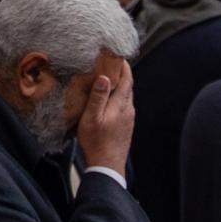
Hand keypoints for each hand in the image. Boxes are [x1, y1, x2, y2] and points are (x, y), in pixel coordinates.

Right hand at [73, 54, 134, 173]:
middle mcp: (128, 110)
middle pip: (127, 86)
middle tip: (109, 64)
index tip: (117, 56)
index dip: (123, 66)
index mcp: (121, 105)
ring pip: (125, 97)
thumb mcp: (92, 118)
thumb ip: (98, 97)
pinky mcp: (126, 126)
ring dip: (118, 86)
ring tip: (106, 79)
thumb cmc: (97, 143)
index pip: (127, 80)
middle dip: (120, 74)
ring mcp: (128, 119)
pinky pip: (123, 106)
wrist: (107, 166)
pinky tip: (107, 101)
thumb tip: (104, 78)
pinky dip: (116, 98)